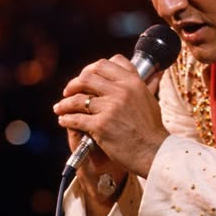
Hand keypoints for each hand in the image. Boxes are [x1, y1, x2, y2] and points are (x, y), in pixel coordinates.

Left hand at [53, 54, 168, 178]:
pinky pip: (76, 118)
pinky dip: (66, 119)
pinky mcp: (101, 125)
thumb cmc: (152, 130)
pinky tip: (64, 120)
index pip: (107, 63)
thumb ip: (146, 85)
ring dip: (65, 103)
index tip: (86, 76)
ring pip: (77, 98)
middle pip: (88, 76)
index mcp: (133, 82)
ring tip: (60, 108)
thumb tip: (156, 72)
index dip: (92, 68)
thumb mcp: (151, 100)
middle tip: (69, 91)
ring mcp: (110, 107)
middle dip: (74, 83)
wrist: (154, 152)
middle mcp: (121, 91)